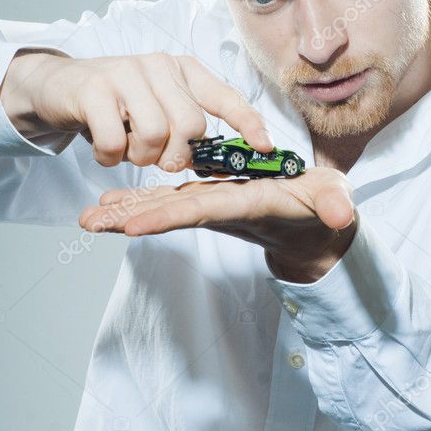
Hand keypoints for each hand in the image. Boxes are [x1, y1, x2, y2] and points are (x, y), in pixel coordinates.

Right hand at [0, 50, 273, 170]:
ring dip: (140, 157)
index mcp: (183, 70)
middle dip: (176, 155)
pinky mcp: (94, 90)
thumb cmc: (117, 102)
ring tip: (127, 150)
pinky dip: (110, 157)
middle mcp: (160, 66)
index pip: (226, 97)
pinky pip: (115, 142)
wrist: (59, 84)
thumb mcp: (158, 102)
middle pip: (191, 126)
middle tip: (156, 158)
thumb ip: (186, 122)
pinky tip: (104, 148)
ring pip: (155, 135)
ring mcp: (126, 74)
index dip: (248, 123)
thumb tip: (220, 161)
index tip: (265, 146)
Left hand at [78, 167, 357, 282]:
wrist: (317, 229)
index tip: (133, 227)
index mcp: (250, 204)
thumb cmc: (326, 209)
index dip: (169, 216)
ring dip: (126, 213)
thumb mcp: (335, 203)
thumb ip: (336, 206)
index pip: (205, 210)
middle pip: (172, 213)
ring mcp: (215, 206)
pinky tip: (111, 205)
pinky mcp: (212, 200)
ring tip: (88, 218)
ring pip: (165, 208)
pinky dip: (140, 203)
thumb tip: (342, 214)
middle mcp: (224, 209)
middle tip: (90, 223)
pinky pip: (171, 201)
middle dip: (132, 219)